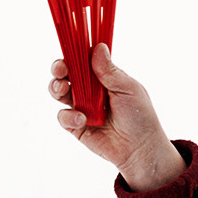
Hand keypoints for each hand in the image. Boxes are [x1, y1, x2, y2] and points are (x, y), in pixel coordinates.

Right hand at [50, 45, 185, 192]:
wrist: (140, 149)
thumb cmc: (140, 116)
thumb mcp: (128, 89)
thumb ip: (110, 72)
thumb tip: (98, 48)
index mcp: (104, 77)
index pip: (84, 60)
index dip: (74, 54)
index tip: (69, 49)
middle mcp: (90, 90)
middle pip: (67, 73)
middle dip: (59, 68)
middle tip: (60, 69)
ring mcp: (82, 107)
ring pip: (59, 92)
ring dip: (57, 87)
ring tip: (63, 89)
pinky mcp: (76, 126)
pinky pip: (63, 117)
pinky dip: (68, 116)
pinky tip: (82, 119)